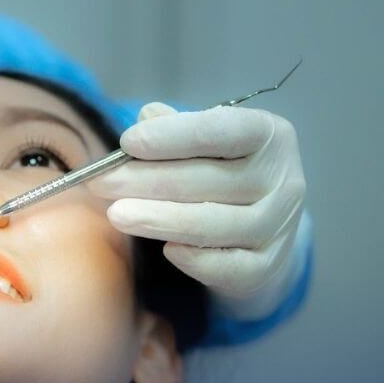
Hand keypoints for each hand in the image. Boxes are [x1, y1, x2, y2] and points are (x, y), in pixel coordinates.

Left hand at [89, 102, 306, 314]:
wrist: (261, 229)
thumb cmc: (222, 172)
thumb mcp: (206, 142)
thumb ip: (176, 128)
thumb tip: (147, 116)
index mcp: (269, 135)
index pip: (224, 131)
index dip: (174, 136)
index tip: (127, 142)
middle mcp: (283, 180)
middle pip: (209, 180)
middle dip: (147, 181)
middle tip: (100, 183)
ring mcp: (278, 226)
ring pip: (213, 224)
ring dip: (160, 219)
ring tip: (116, 214)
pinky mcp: (266, 265)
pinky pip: (226, 266)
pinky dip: (194, 259)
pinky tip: (165, 249)